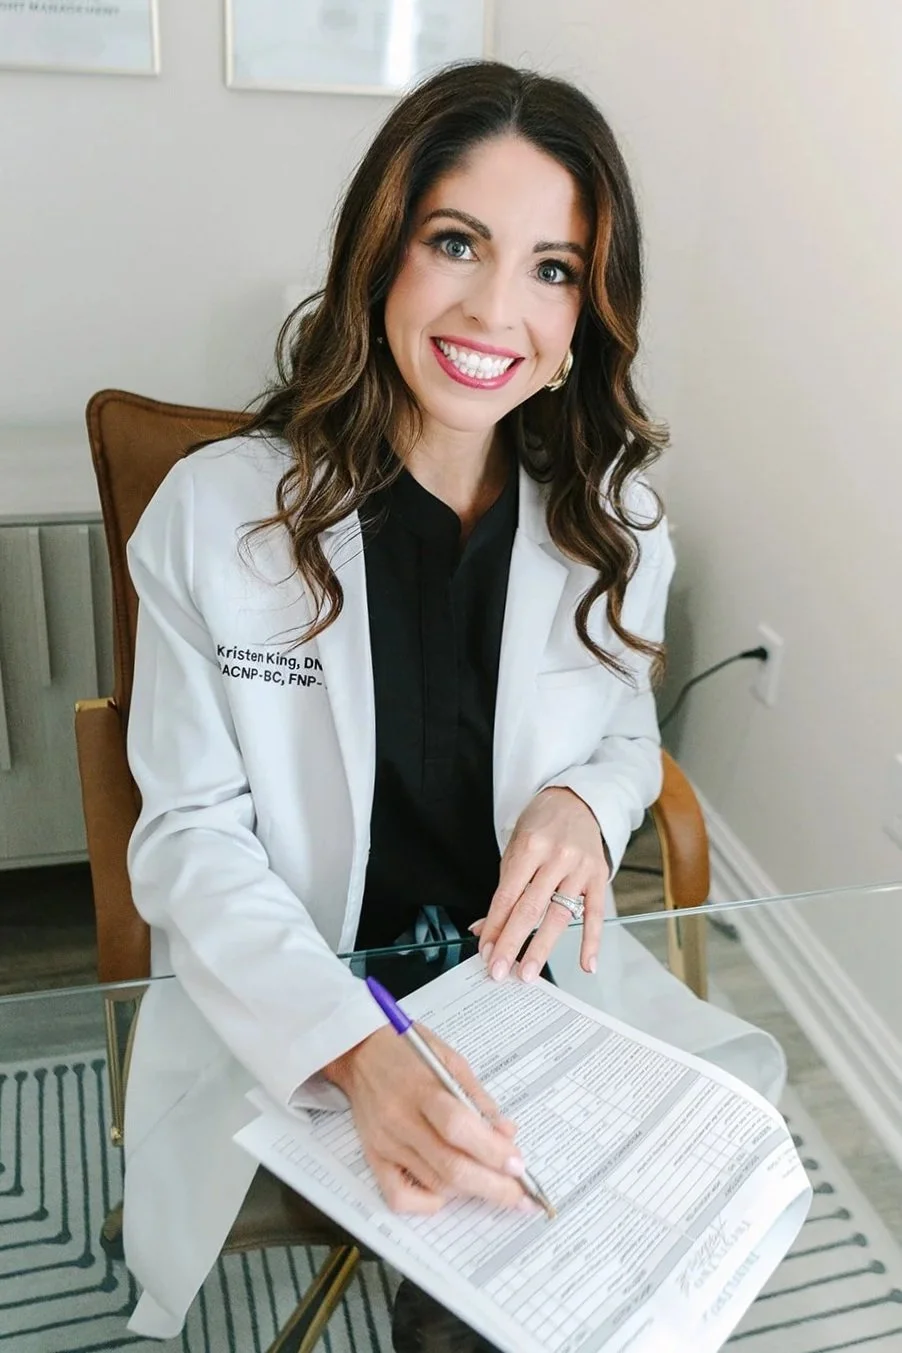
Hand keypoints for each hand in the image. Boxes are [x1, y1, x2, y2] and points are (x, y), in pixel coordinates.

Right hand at [322, 1027, 532, 1214]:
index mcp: (421, 1088)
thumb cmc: (407, 1050)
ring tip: (493, 1186)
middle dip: (492, 1186)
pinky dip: (426, 1204)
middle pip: (450, 1166)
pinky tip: (447, 1194)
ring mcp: (385, 1142)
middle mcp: (400, 1119)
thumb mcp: (450, 1059)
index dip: (492, 1151)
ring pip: (433, 1183)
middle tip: (519, 1196)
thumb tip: (507, 1134)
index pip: (458, 1127)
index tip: (519, 1165)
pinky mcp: (374, 1156)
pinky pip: (398, 1196)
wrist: (359, 1052)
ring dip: (469, 1192)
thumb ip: (478, 1098)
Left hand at [475, 788, 607, 982]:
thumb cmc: (541, 826)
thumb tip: (485, 929)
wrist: (576, 801)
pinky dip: (591, 941)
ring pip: (559, 915)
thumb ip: (504, 890)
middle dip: (513, 943)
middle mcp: (556, 857)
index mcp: (531, 847)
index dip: (495, 926)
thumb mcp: (515, 848)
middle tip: (500, 972)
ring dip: (542, 948)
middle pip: (531, 908)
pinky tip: (586, 965)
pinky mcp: (599, 876)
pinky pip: (595, 913)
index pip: (508, 895)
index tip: (485, 952)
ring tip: (528, 973)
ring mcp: (580, 868)